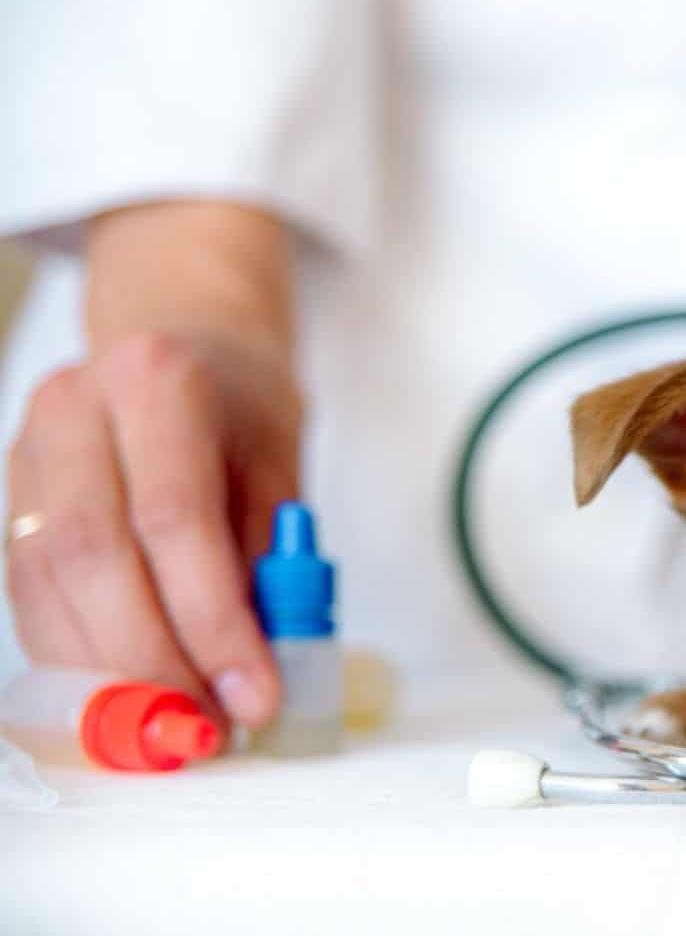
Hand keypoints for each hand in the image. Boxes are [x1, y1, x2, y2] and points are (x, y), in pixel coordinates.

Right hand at [4, 203, 301, 726]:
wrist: (179, 342)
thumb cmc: (240, 408)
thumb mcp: (279, 466)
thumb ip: (269, 558)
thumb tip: (261, 665)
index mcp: (158, 382)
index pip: (175, 520)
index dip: (213, 622)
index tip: (255, 694)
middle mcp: (75, 408)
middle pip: (96, 558)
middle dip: (155, 659)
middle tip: (210, 722)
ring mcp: (27, 451)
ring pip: (49, 584)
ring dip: (111, 671)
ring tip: (176, 721)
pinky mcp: (8, 497)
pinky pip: (30, 593)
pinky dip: (78, 655)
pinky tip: (125, 692)